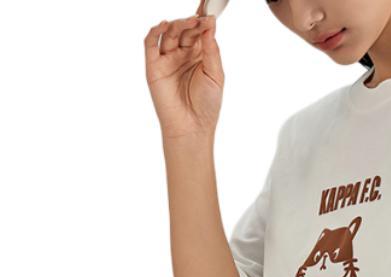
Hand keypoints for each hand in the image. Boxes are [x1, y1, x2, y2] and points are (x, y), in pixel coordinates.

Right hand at [144, 12, 224, 140]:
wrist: (192, 127)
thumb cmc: (206, 105)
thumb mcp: (215, 75)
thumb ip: (212, 50)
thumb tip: (210, 25)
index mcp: (200, 56)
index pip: (199, 32)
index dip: (203, 20)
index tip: (209, 10)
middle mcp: (183, 55)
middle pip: (185, 29)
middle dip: (192, 22)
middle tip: (201, 18)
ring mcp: (167, 59)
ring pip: (170, 33)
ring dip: (178, 25)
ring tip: (189, 22)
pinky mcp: (154, 66)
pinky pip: (151, 43)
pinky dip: (156, 32)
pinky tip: (165, 25)